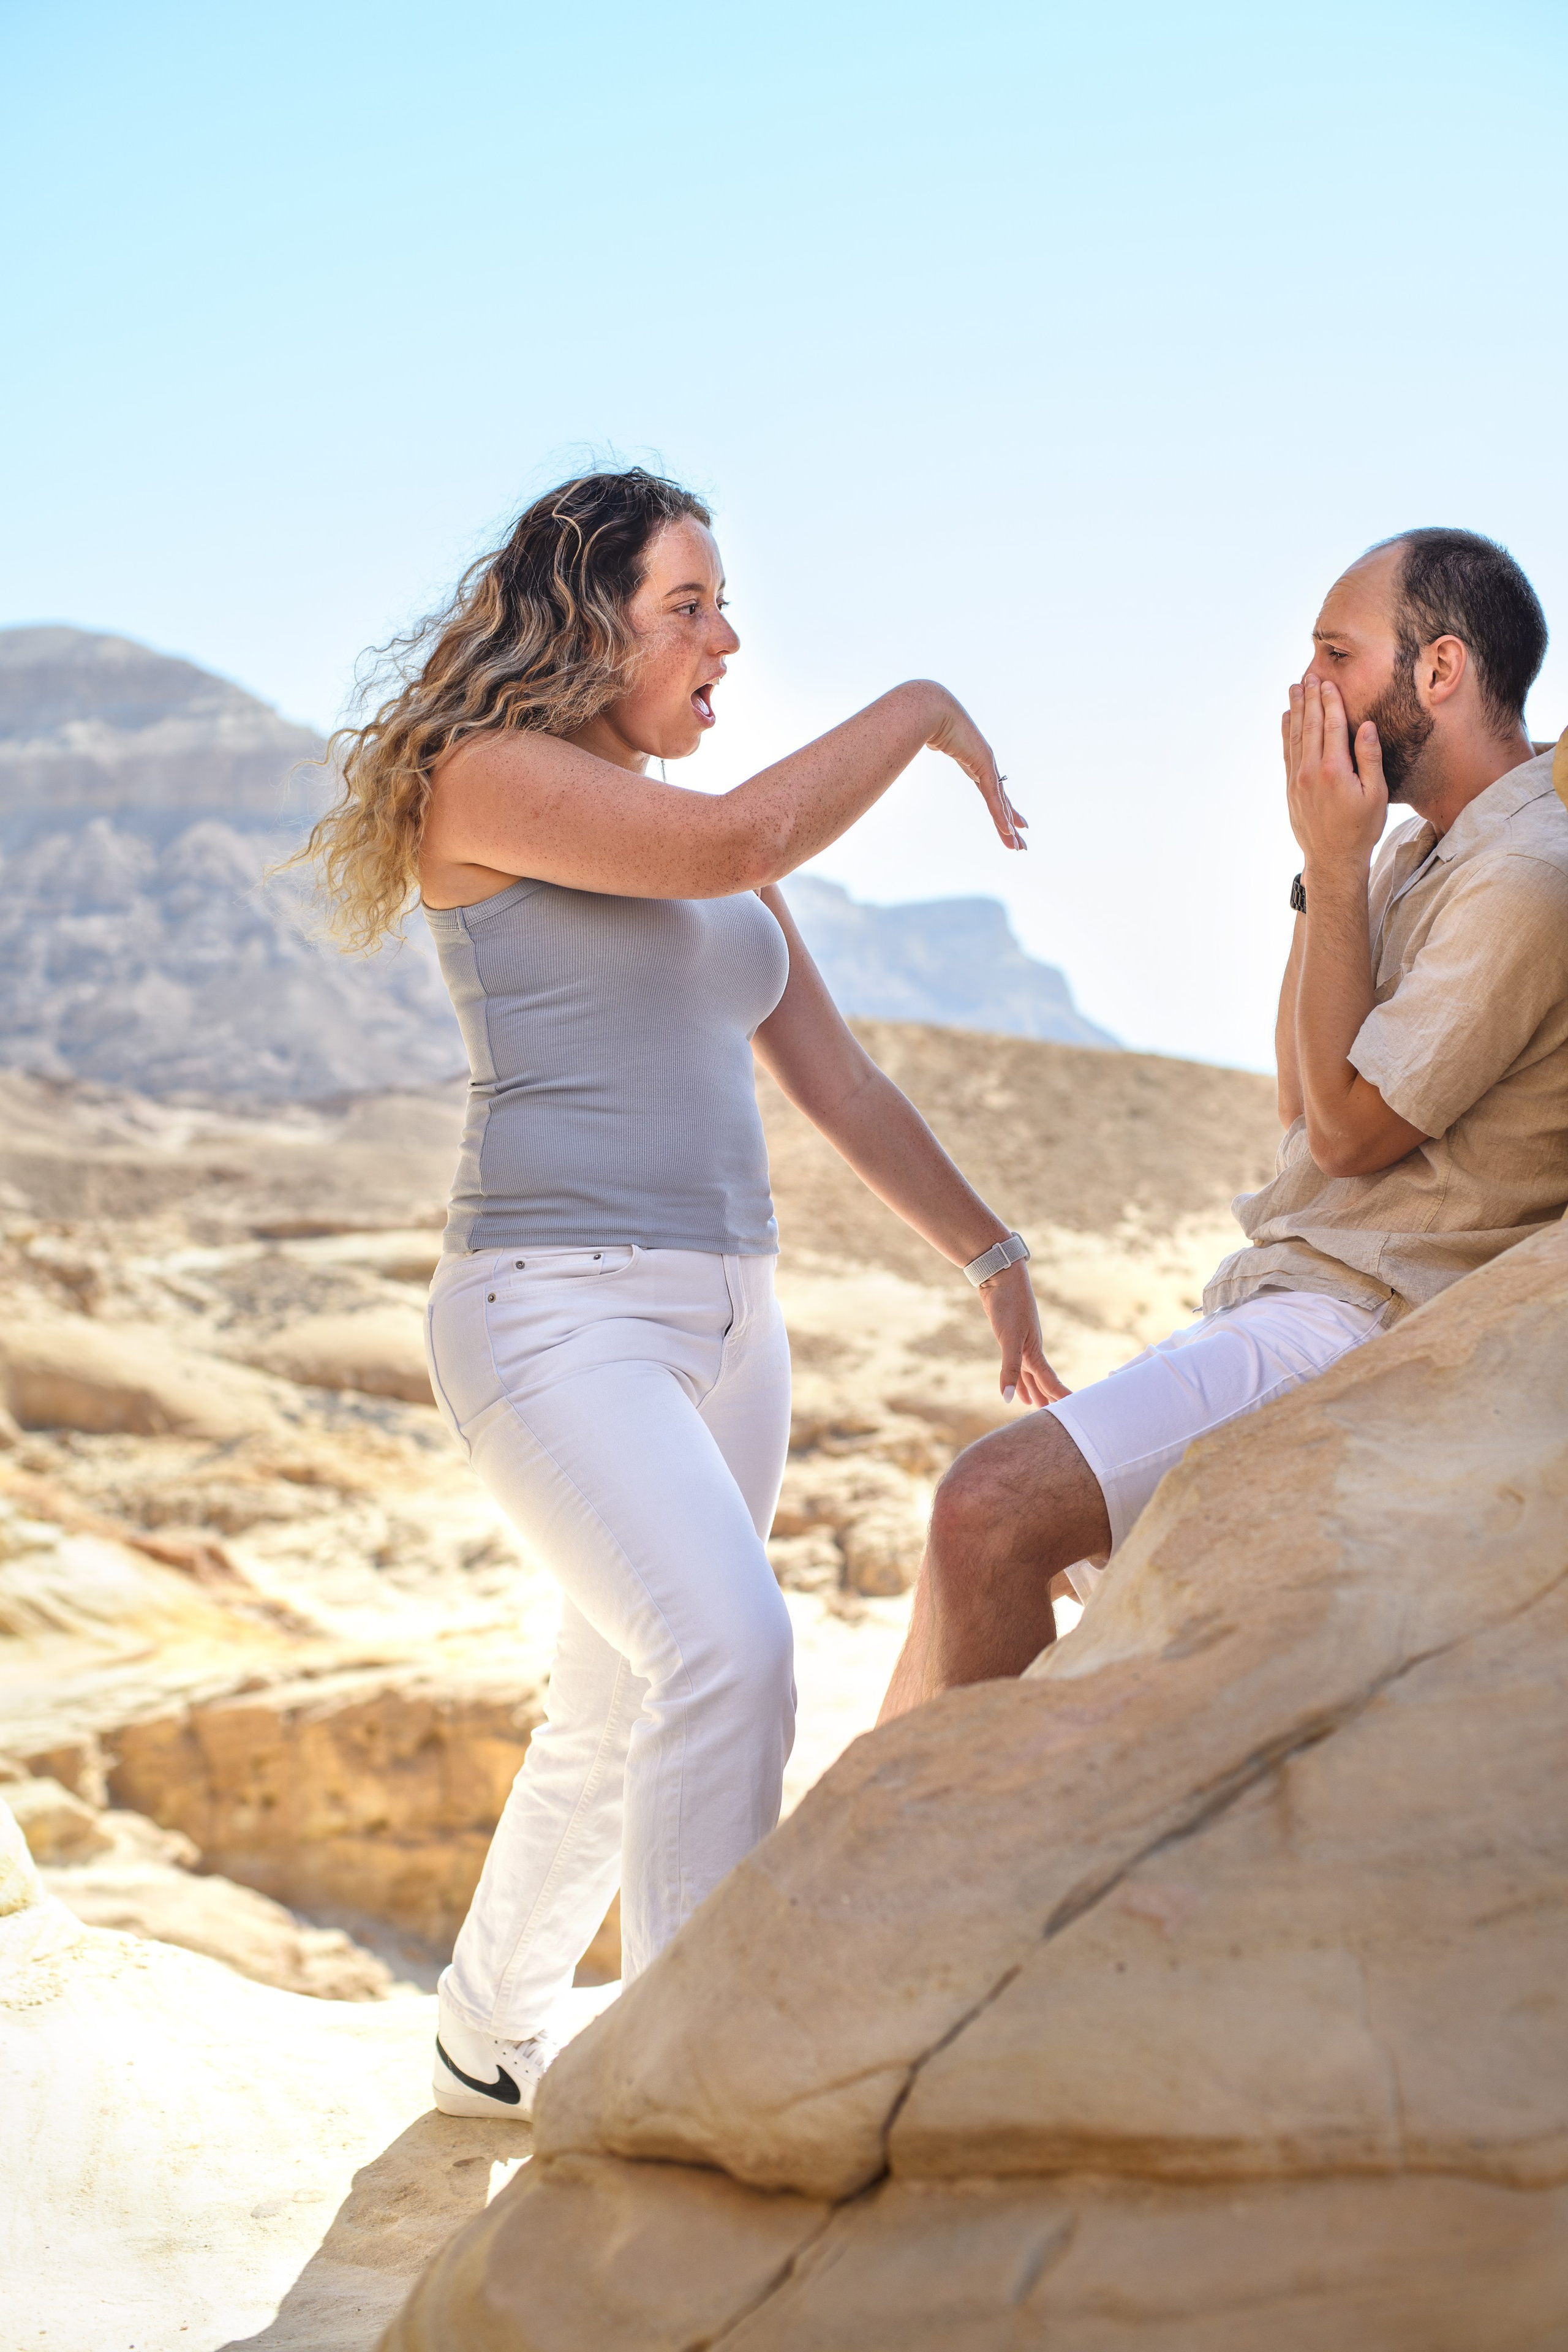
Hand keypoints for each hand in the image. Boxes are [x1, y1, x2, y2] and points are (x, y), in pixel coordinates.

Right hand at [926, 690, 1027, 850]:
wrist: (933, 709)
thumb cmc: (929, 720)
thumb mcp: (933, 739)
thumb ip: (932, 743)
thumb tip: (921, 742)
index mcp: (975, 762)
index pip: (993, 792)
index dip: (1003, 808)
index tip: (1014, 823)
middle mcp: (986, 765)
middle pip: (1002, 801)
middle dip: (1011, 823)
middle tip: (1021, 843)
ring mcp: (987, 765)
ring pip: (1001, 804)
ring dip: (1009, 827)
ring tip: (1019, 847)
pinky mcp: (984, 766)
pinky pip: (993, 798)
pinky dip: (1000, 815)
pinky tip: (1009, 831)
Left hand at [977, 1261, 1067, 1406]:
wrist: (1001, 1275)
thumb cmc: (1008, 1304)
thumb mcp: (1008, 1339)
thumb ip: (1010, 1369)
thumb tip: (1008, 1400)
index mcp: (1034, 1352)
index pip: (1050, 1382)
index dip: (1060, 1399)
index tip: (1073, 1414)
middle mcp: (1031, 1350)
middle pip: (1042, 1381)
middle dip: (1048, 1399)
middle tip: (1056, 1421)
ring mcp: (1021, 1343)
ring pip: (1030, 1373)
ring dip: (1033, 1390)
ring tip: (1034, 1407)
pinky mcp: (1010, 1336)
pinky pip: (1018, 1364)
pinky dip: (1018, 1376)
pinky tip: (1016, 1383)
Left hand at [1283, 674, 1386, 879]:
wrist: (1333, 859)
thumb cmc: (1361, 828)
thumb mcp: (1376, 795)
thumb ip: (1369, 758)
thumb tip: (1366, 726)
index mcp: (1335, 770)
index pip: (1333, 726)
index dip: (1330, 702)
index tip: (1328, 683)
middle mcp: (1312, 771)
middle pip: (1311, 726)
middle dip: (1311, 699)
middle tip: (1308, 676)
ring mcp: (1298, 780)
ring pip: (1296, 737)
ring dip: (1296, 710)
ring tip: (1295, 689)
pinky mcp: (1291, 788)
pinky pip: (1287, 753)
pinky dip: (1286, 733)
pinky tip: (1286, 718)